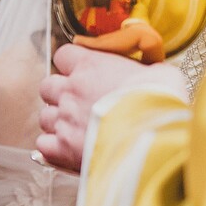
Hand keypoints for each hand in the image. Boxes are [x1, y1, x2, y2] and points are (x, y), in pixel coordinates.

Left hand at [37, 45, 186, 170]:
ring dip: (58, 123)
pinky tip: (70, 150)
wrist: (155, 136)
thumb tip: (153, 72)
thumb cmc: (160, 101)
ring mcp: (64, 119)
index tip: (83, 74)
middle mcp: (71, 90)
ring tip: (78, 131)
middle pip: (48, 87)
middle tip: (80, 105)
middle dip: (60, 95)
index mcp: (90, 65)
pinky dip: (53, 148)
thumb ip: (147, 69)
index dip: (71, 65)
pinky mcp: (63, 148)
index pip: (63, 55)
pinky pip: (44, 145)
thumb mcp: (161, 73)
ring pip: (45, 117)